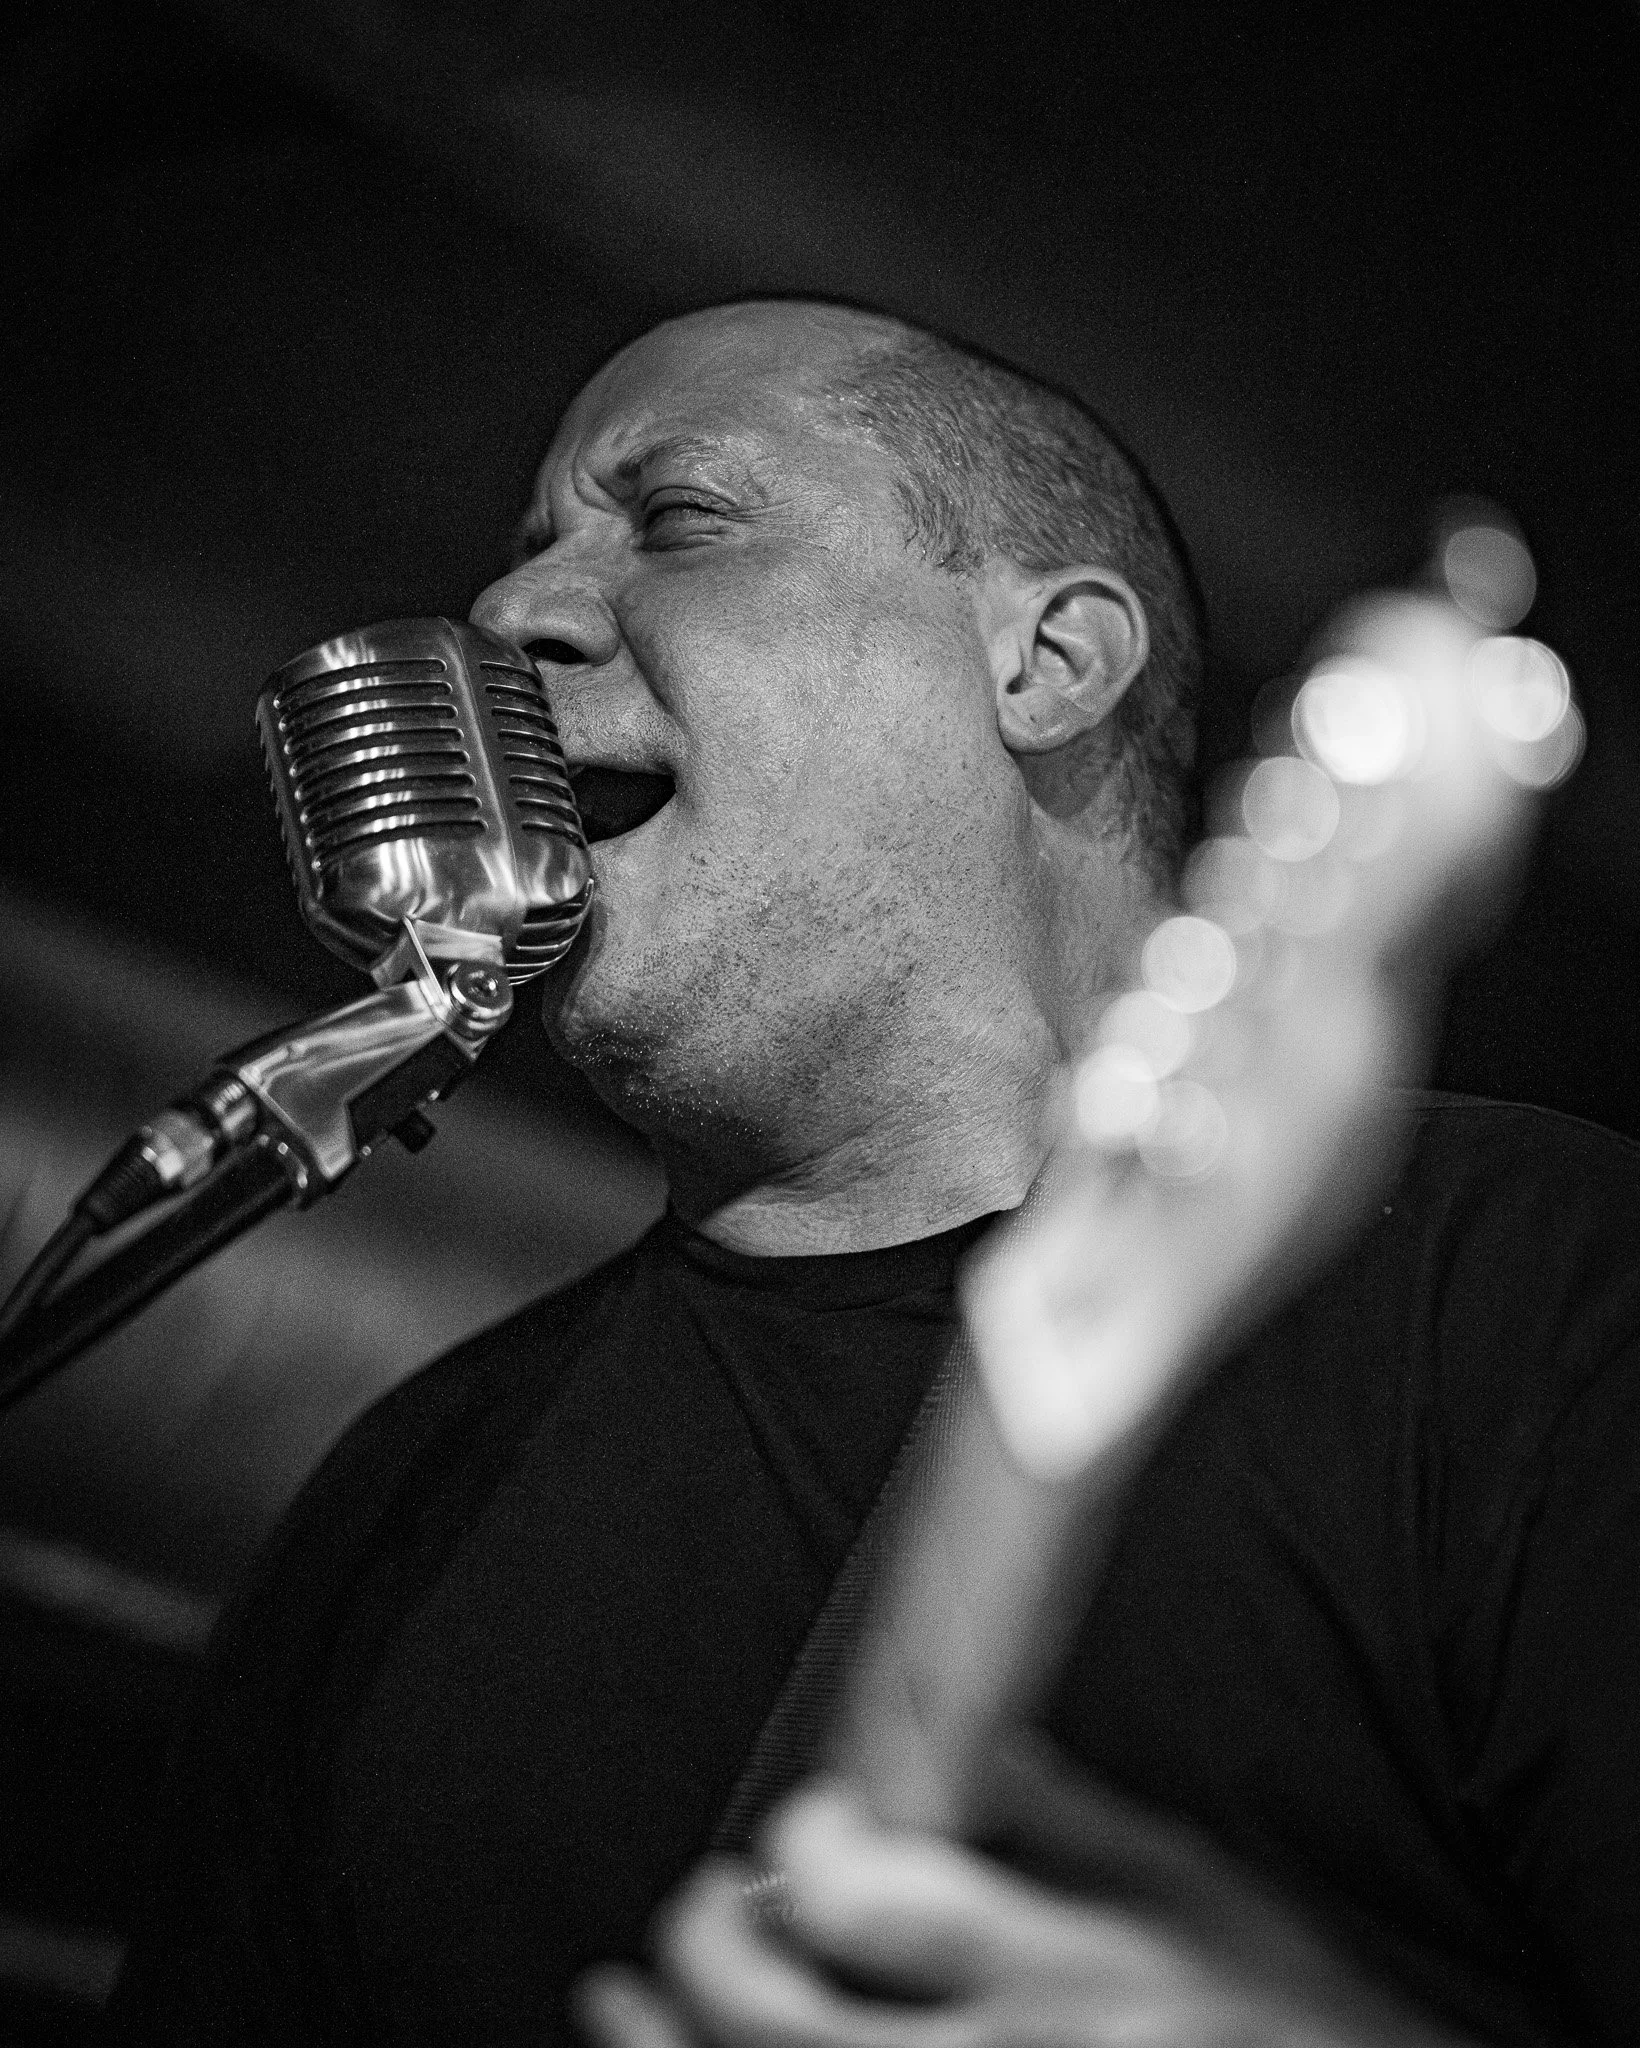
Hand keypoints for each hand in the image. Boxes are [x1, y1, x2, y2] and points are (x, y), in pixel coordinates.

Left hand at [574, 1781, 1403, 2047]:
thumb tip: (962, 1740)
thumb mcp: (1201, 1895)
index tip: (803, 1830)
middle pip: (775, 2016)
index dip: (803, 1842)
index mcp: (1064, 1969)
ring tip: (615, 2005)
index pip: (861, 1894)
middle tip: (709, 1906)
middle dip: (709, 1940)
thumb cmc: (1298, 2028)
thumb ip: (1068, 1819)